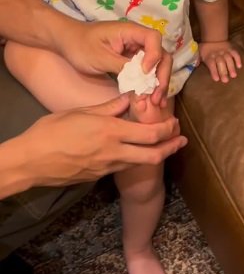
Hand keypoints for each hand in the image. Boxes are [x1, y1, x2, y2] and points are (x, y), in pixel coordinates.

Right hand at [17, 95, 186, 189]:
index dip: (167, 129)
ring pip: (140, 163)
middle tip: (181, 138)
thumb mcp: (82, 112)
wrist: (32, 161)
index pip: (150, 133)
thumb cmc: (52, 131)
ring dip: (155, 154)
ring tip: (164, 145)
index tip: (175, 121)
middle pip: (153, 154)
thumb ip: (109, 106)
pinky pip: (123, 166)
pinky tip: (134, 150)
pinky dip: (135, 158)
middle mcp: (114, 152)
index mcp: (111, 131)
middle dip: (171, 146)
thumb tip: (128, 98)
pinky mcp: (98, 176)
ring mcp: (106, 167)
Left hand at [56, 19, 171, 103]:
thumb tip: (141, 80)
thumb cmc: (80, 45)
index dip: (154, 56)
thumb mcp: (99, 57)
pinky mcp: (132, 60)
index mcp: (129, 31)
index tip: (145, 73)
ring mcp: (135, 49)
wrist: (66, 41)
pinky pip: (147, 71)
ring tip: (157, 102)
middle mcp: (137, 39)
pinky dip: (150, 84)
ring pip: (157, 64)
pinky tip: (151, 99)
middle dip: (162, 75)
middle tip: (156, 97)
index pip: (153, 38)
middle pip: (161, 53)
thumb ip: (122, 66)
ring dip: (159, 82)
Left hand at [198, 41, 241, 82]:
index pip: (211, 64)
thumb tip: (194, 65)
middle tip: (226, 80)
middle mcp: (218, 54)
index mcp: (209, 56)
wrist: (213, 38)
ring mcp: (225, 51)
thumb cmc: (206, 49)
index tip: (216, 79)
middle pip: (221, 62)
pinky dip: (238, 59)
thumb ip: (197, 59)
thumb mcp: (199, 52)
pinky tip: (239, 66)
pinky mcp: (231, 49)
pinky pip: (235, 53)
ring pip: (228, 59)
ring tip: (233, 75)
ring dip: (231, 67)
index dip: (214, 71)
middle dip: (223, 71)